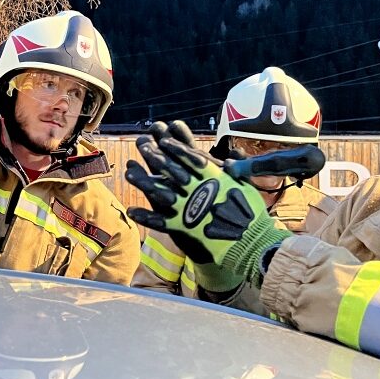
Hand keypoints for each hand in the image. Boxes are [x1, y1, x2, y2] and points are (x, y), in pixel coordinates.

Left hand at [124, 121, 290, 286]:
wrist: (251, 242)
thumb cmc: (250, 212)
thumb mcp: (245, 185)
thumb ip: (234, 169)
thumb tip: (229, 156)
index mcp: (214, 178)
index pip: (191, 157)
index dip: (176, 146)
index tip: (164, 137)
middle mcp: (198, 190)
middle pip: (171, 169)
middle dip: (155, 156)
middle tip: (141, 144)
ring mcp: (189, 209)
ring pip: (161, 191)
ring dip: (143, 181)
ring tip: (128, 172)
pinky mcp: (184, 227)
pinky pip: (160, 221)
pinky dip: (145, 217)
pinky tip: (130, 210)